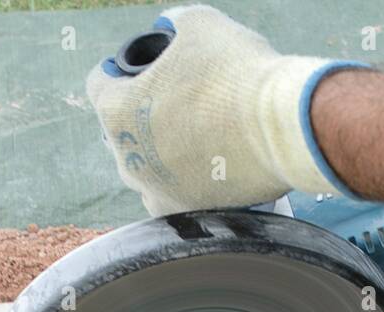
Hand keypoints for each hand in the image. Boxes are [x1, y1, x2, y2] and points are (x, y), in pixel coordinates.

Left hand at [85, 4, 364, 215]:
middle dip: (140, 115)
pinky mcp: (187, 213)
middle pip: (121, 132)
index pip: (99, 85)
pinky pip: (174, 196)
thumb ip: (175, 26)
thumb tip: (172, 30)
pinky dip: (184, 182)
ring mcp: (156, 192)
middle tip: (175, 100)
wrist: (284, 127)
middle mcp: (127, 160)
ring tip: (192, 136)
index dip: (119, 71)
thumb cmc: (237, 73)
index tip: (139, 70)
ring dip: (159, 154)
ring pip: (145, 171)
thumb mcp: (199, 25)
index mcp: (116, 112)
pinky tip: (206, 164)